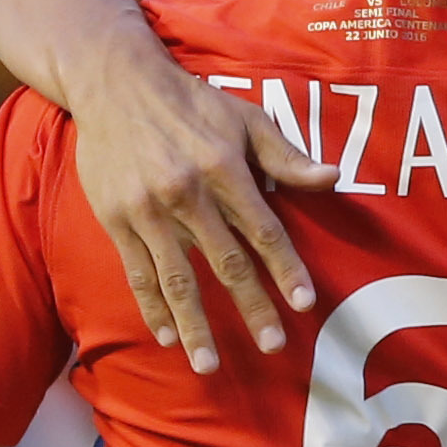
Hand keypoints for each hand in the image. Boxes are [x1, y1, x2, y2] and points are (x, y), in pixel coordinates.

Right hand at [70, 37, 335, 369]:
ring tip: (209, 365)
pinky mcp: (117, 219)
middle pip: (225, 262)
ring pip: (177, 279)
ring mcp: (147, 210)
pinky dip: (152, 308)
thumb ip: (286, 156)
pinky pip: (138, 274)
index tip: (304, 304)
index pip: (263, 230)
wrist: (114, 81)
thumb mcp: (244, 118)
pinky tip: (167, 337)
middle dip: (251, 307)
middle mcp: (186, 193)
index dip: (286, 269)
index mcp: (223, 169)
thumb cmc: (190, 103)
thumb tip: (332, 177)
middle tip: (272, 346)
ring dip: (195, 325)